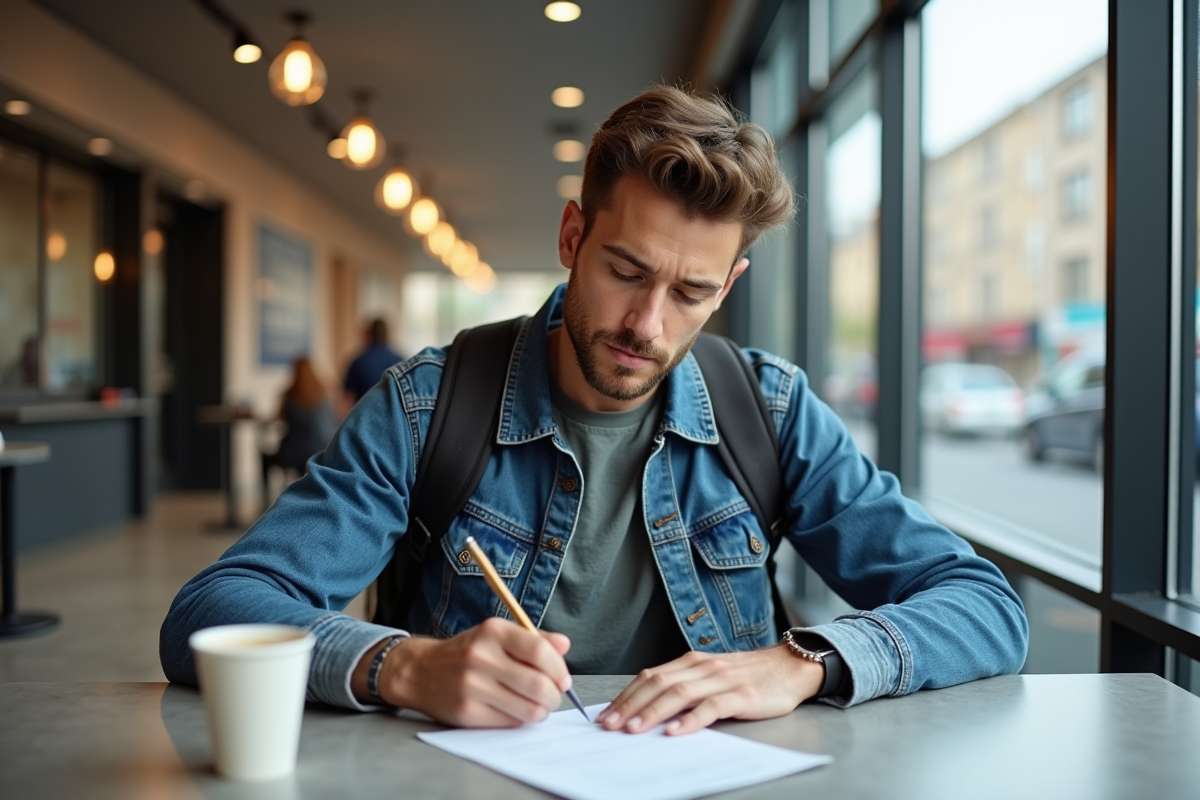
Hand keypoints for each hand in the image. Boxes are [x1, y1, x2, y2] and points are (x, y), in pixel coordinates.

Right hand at [375, 618, 571, 727]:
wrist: (421, 671)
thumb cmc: (467, 652)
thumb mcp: (497, 635)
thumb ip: (534, 639)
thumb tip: (564, 645)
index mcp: (492, 632)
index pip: (540, 651)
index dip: (559, 669)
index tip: (563, 678)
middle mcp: (481, 657)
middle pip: (538, 685)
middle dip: (555, 696)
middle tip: (554, 696)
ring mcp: (472, 686)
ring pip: (528, 709)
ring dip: (541, 711)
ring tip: (538, 706)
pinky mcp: (467, 712)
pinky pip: (510, 723)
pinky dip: (520, 720)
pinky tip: (515, 711)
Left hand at [596, 645, 822, 735]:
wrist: (790, 667)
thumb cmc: (748, 676)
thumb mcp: (712, 676)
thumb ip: (685, 686)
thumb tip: (647, 708)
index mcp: (691, 662)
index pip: (651, 676)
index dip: (626, 696)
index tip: (606, 715)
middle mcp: (703, 667)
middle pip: (659, 684)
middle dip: (630, 705)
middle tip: (610, 726)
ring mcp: (722, 680)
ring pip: (680, 693)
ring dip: (653, 712)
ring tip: (634, 730)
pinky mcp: (742, 695)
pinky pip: (711, 707)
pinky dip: (691, 720)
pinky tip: (676, 731)